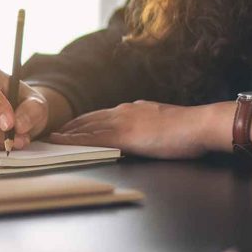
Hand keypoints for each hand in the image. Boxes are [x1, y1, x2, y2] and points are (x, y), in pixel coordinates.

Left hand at [49, 100, 215, 158]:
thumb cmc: (189, 128)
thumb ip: (149, 124)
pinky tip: (61, 141)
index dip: (85, 121)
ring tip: (51, 137)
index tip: (72, 125)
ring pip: (86, 126)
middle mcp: (124, 112)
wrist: (200, 125)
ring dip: (67, 132)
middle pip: (89, 118)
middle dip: (71, 125)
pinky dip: (73, 139)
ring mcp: (122, 122)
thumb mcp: (164, 122)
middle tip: (55, 131)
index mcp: (134, 109)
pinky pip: (91, 138)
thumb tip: (144, 131)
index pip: (103, 114)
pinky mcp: (123, 135)